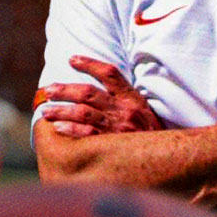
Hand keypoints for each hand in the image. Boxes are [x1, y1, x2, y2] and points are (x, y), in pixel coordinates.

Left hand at [38, 55, 162, 136]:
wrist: (170, 156)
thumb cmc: (152, 135)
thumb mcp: (144, 111)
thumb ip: (126, 101)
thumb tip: (100, 92)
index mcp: (133, 98)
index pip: (110, 73)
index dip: (90, 64)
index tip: (72, 59)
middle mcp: (124, 110)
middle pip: (88, 93)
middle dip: (65, 90)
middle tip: (48, 89)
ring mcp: (118, 127)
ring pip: (82, 112)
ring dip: (61, 110)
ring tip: (46, 110)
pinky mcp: (113, 144)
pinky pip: (86, 134)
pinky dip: (70, 129)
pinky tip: (57, 127)